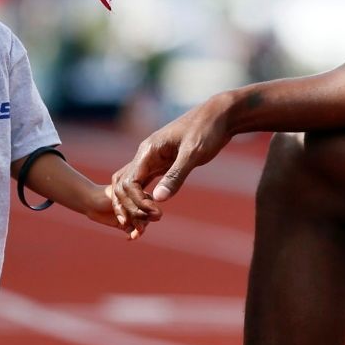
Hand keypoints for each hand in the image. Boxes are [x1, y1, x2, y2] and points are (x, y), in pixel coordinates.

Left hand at [88, 184, 152, 239]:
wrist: (90, 202)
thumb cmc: (104, 195)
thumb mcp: (120, 198)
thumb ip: (132, 205)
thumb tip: (143, 212)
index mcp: (138, 197)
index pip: (149, 207)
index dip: (148, 213)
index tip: (146, 218)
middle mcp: (136, 207)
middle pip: (145, 218)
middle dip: (143, 224)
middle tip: (139, 230)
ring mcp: (130, 216)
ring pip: (139, 226)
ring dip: (138, 231)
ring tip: (134, 236)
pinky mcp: (123, 225)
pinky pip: (131, 232)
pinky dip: (132, 236)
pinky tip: (129, 238)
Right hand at [110, 95, 233, 224]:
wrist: (220, 116)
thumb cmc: (207, 130)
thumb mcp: (194, 153)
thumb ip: (176, 175)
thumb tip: (158, 199)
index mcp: (148, 150)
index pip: (128, 182)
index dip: (136, 202)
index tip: (154, 215)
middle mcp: (145, 155)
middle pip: (123, 186)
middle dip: (129, 208)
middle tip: (143, 228)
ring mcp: (153, 160)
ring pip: (131, 187)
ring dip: (133, 207)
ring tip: (141, 228)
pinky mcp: (163, 164)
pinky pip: (145, 184)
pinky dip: (143, 200)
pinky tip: (150, 215)